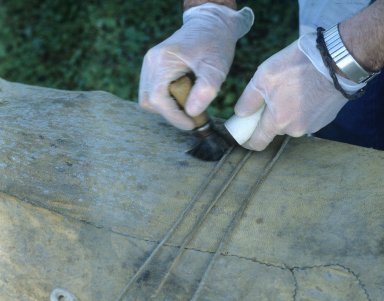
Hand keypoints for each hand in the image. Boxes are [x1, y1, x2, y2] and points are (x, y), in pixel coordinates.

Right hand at [139, 3, 252, 129]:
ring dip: (169, 107)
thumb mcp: (216, 66)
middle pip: (149, 101)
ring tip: (191, 102)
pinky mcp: (154, 69)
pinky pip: (154, 92)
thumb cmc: (215, 44)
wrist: (211, 24)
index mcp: (163, 61)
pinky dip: (168, 100)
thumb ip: (205, 89)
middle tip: (193, 115)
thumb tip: (192, 113)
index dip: (174, 116)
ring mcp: (149, 65)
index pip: (158, 99)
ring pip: (149, 99)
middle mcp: (150, 62)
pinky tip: (185, 96)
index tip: (192, 125)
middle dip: (171, 113)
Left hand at [234, 35, 362, 150]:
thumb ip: (248, 100)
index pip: (258, 142)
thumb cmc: (297, 66)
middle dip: (269, 118)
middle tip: (271, 97)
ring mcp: (313, 126)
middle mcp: (295, 130)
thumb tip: (239, 114)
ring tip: (292, 88)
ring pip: (291, 123)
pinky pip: (305, 118)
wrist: (338, 60)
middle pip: (275, 129)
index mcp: (278, 122)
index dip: (248, 140)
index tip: (243, 135)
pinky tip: (305, 91)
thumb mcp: (263, 77)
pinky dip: (302, 108)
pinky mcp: (325, 119)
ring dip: (287, 112)